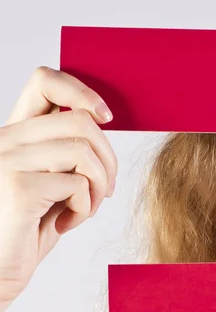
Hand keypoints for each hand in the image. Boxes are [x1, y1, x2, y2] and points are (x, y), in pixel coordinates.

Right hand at [0, 66, 117, 311]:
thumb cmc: (26, 230)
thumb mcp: (52, 184)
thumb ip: (68, 155)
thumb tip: (103, 124)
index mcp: (15, 134)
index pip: (44, 81)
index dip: (82, 90)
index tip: (108, 117)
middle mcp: (6, 140)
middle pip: (81, 119)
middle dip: (109, 158)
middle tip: (105, 189)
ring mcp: (8, 161)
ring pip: (84, 150)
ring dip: (99, 185)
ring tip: (85, 208)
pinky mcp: (18, 187)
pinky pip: (78, 184)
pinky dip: (85, 208)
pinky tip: (65, 223)